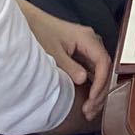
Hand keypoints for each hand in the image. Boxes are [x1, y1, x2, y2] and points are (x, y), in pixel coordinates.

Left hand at [17, 0, 111, 120]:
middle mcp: (92, 42)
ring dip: (97, 91)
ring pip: (100, 72)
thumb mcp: (53, 52)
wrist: (30, 22)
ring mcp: (88, 49)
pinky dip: (91, 87)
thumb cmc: (40, 33)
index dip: (101, 82)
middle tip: (89, 111)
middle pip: (104, 69)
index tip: (92, 98)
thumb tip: (83, 81)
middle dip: (100, 91)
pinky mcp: (82, 55)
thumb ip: (69, 66)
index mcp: (87, 38)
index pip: (103, 62)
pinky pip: (92, 72)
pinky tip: (86, 101)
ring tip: (88, 111)